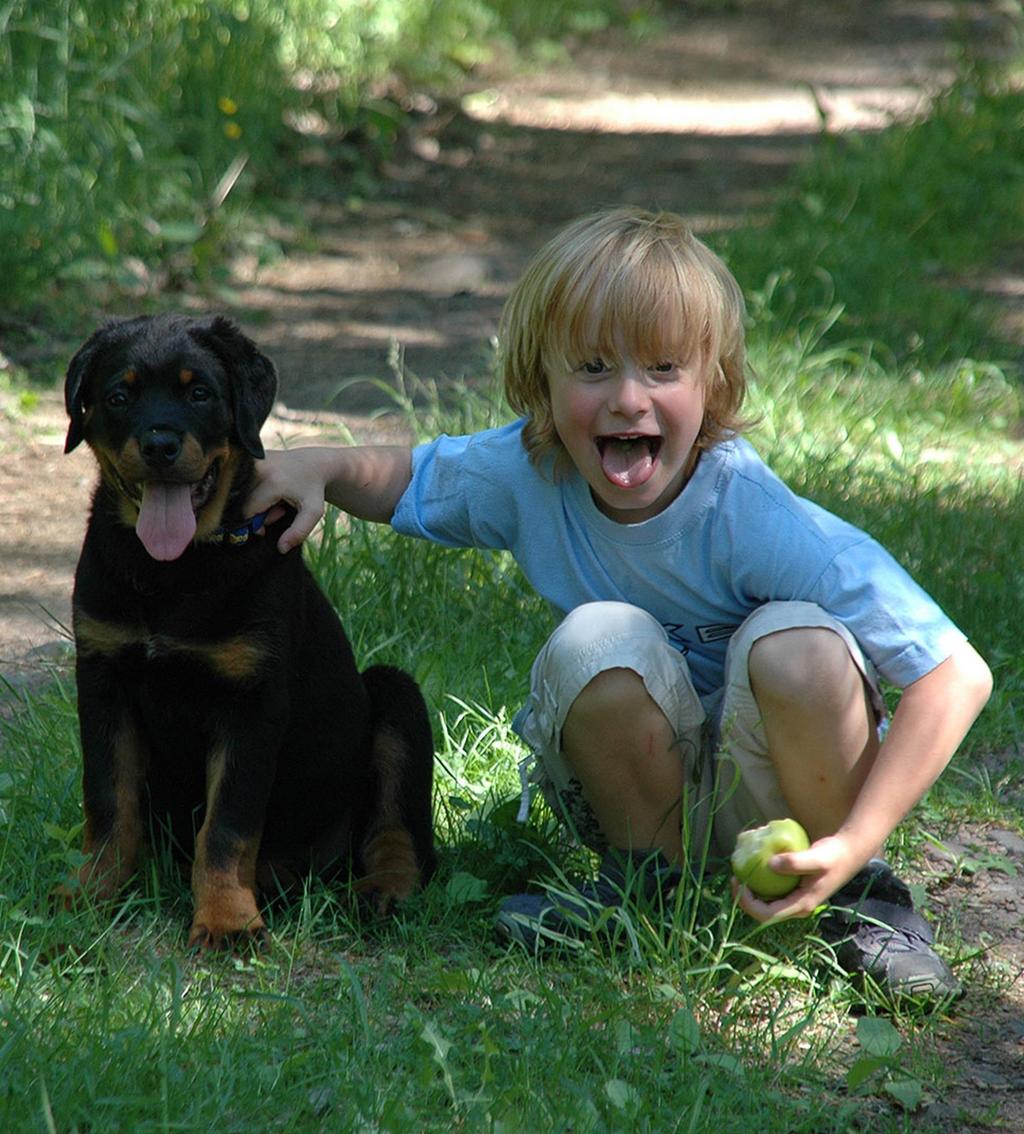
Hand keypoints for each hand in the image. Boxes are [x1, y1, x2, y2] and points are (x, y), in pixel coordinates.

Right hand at [245, 448, 328, 553]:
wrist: (314, 463)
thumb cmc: (313, 490)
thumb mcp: (313, 512)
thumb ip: (299, 532)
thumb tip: (281, 549)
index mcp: (272, 482)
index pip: (249, 511)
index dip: (259, 522)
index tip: (277, 518)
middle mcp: (258, 467)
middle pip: (243, 502)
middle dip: (259, 511)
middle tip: (279, 507)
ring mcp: (251, 460)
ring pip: (241, 492)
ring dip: (256, 501)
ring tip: (276, 497)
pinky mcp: (248, 457)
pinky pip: (242, 481)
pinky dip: (253, 489)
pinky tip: (269, 486)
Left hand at [733, 833, 868, 923]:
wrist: (848, 853)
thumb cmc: (833, 856)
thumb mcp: (816, 857)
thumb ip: (795, 862)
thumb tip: (770, 864)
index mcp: (801, 905)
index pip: (767, 915)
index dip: (748, 903)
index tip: (739, 883)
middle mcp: (797, 906)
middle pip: (764, 913)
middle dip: (745, 900)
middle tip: (735, 878)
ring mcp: (796, 899)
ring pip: (767, 904)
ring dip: (751, 893)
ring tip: (740, 873)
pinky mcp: (795, 890)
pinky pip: (773, 892)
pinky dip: (761, 884)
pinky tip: (754, 868)